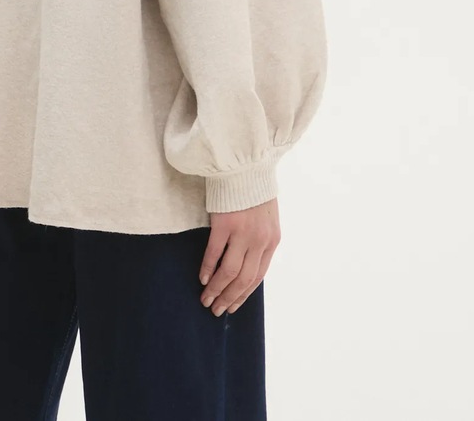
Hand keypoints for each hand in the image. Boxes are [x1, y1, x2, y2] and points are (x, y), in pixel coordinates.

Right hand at [198, 198, 280, 315]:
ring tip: (206, 299)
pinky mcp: (225, 224)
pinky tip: (202, 278)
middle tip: (216, 310)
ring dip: (217, 289)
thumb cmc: (254, 190)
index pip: (257, 277)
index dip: (244, 295)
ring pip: (229, 272)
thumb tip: (247, 265)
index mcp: (272, 241)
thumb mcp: (266, 218)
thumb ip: (260, 240)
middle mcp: (259, 241)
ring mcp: (242, 233)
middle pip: (244, 280)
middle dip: (229, 298)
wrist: (246, 164)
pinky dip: (207, 269)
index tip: (232, 305)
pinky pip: (214, 254)